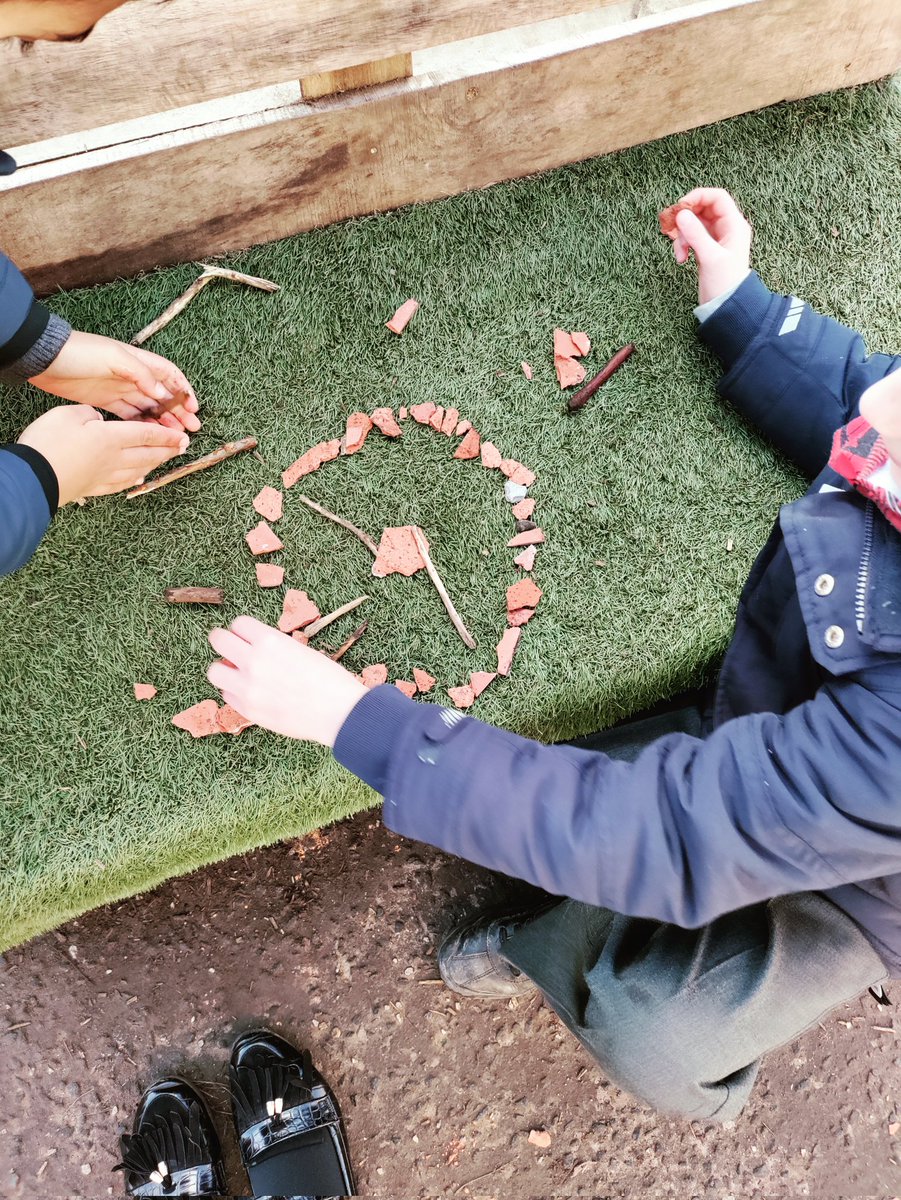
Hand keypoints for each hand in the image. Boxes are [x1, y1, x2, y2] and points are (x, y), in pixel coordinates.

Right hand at [18, 405, 188, 504]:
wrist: (34, 477)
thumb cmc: (50, 443)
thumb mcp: (69, 414)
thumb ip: (90, 414)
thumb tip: (100, 419)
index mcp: (111, 437)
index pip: (147, 434)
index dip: (167, 435)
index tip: (183, 436)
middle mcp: (114, 458)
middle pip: (148, 453)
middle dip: (167, 450)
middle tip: (183, 447)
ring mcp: (105, 475)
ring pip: (138, 469)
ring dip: (155, 463)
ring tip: (165, 459)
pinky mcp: (93, 487)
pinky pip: (121, 483)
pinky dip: (134, 479)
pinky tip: (138, 477)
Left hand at [28, 330, 200, 431]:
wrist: (44, 359)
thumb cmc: (80, 353)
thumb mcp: (113, 358)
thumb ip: (140, 374)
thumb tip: (162, 392)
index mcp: (137, 361)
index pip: (169, 375)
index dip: (183, 390)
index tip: (193, 408)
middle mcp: (132, 376)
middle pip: (162, 395)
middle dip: (178, 411)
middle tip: (190, 429)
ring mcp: (119, 389)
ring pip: (148, 407)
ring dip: (163, 421)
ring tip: (175, 436)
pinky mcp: (105, 402)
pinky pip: (130, 415)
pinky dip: (142, 424)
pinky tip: (150, 436)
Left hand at [207, 616, 367, 745]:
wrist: (338, 713)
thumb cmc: (328, 680)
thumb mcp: (301, 650)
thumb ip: (273, 647)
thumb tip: (252, 648)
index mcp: (270, 640)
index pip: (238, 623)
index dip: (243, 630)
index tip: (247, 636)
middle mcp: (254, 661)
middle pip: (218, 640)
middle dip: (225, 642)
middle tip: (233, 649)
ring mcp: (247, 687)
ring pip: (214, 671)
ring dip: (225, 669)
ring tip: (239, 673)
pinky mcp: (247, 710)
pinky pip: (228, 695)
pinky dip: (235, 692)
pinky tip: (251, 693)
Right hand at [666, 188, 752, 304]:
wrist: (726, 306)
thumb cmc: (725, 283)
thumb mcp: (710, 257)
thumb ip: (696, 234)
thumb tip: (681, 214)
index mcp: (734, 225)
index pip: (717, 197)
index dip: (698, 197)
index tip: (680, 207)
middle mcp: (726, 228)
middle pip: (702, 209)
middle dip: (686, 220)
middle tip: (673, 230)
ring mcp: (715, 238)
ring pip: (693, 224)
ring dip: (682, 236)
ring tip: (680, 253)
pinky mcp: (706, 248)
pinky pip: (691, 237)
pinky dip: (683, 244)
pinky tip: (681, 259)